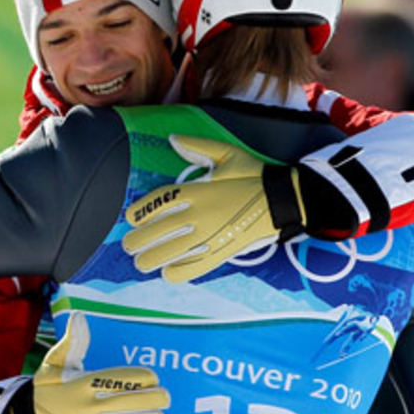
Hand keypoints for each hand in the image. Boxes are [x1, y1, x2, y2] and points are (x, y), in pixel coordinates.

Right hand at [33, 312, 169, 413]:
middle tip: (165, 397)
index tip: (153, 377)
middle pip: (129, 403)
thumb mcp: (55, 363)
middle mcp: (86, 407)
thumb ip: (73, 342)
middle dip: (153, 400)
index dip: (142, 378)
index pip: (120, 379)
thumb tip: (78, 316)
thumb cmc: (47, 388)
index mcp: (81, 383)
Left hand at [123, 135, 301, 282]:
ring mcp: (211, 235)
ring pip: (171, 252)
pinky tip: (167, 274)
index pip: (159, 202)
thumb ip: (198, 147)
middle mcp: (200, 213)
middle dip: (138, 241)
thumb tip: (173, 139)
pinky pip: (194, 267)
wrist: (284, 198)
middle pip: (158, 231)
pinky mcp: (223, 252)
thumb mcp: (227, 153)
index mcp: (198, 190)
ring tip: (141, 263)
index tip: (131, 218)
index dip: (141, 212)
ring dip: (151, 259)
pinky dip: (178, 272)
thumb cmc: (254, 175)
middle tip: (130, 246)